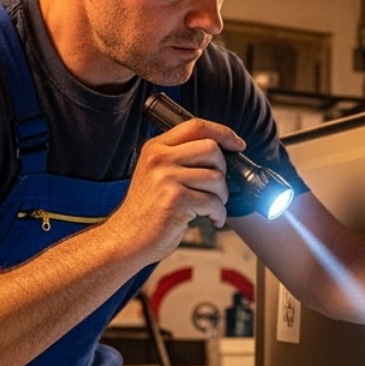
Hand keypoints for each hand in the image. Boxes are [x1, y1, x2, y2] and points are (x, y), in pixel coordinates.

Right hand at [113, 116, 244, 263]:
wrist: (127, 239)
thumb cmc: (147, 210)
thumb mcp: (155, 173)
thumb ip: (180, 158)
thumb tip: (221, 152)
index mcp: (156, 148)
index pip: (196, 126)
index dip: (223, 133)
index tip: (237, 145)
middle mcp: (159, 158)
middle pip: (211, 149)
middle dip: (223, 170)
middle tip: (217, 189)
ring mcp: (166, 178)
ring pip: (216, 177)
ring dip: (221, 197)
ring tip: (211, 207)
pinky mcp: (175, 200)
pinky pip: (213, 202)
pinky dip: (219, 214)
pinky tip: (212, 220)